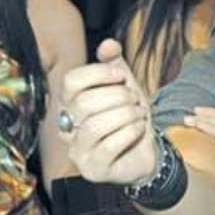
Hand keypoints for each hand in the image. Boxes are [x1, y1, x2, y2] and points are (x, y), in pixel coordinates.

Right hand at [60, 39, 157, 184]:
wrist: (147, 151)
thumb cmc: (131, 117)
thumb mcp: (126, 86)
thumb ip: (115, 64)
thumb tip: (108, 43)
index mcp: (69, 104)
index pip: (70, 82)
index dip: (99, 74)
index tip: (122, 76)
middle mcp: (66, 129)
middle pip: (85, 103)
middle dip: (119, 96)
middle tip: (135, 100)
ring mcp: (77, 152)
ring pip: (96, 126)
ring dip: (126, 115)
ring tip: (139, 114)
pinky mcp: (93, 170)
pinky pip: (109, 147)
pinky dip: (130, 133)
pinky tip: (140, 129)